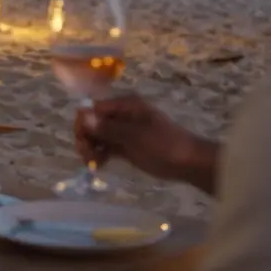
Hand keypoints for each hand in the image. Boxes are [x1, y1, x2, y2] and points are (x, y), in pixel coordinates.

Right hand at [75, 92, 212, 185]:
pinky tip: (98, 165)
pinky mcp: (126, 146)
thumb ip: (108, 128)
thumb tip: (82, 116)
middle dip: (86, 138)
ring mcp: (124, 131)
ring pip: (97, 136)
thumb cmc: (164, 145)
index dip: (84, 124)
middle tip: (87, 156)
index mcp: (125, 105)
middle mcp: (121, 115)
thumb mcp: (135, 136)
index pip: (93, 109)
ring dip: (91, 148)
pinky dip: (99, 154)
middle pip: (93, 122)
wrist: (188, 163)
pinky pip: (106, 147)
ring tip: (93, 163)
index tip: (82, 142)